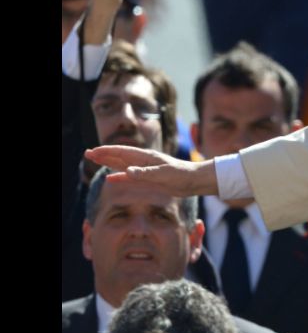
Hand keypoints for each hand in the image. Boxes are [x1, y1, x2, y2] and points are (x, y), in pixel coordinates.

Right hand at [85, 145, 218, 197]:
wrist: (194, 180)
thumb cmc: (181, 175)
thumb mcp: (163, 175)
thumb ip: (145, 173)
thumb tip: (127, 172)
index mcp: (146, 157)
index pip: (122, 152)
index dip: (107, 152)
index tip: (93, 152)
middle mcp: (144, 161)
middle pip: (119, 156)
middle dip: (103, 155)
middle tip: (87, 154)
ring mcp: (145, 169)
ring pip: (122, 165)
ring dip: (109, 163)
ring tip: (95, 161)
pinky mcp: (149, 178)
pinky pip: (130, 176)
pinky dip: (119, 176)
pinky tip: (110, 178)